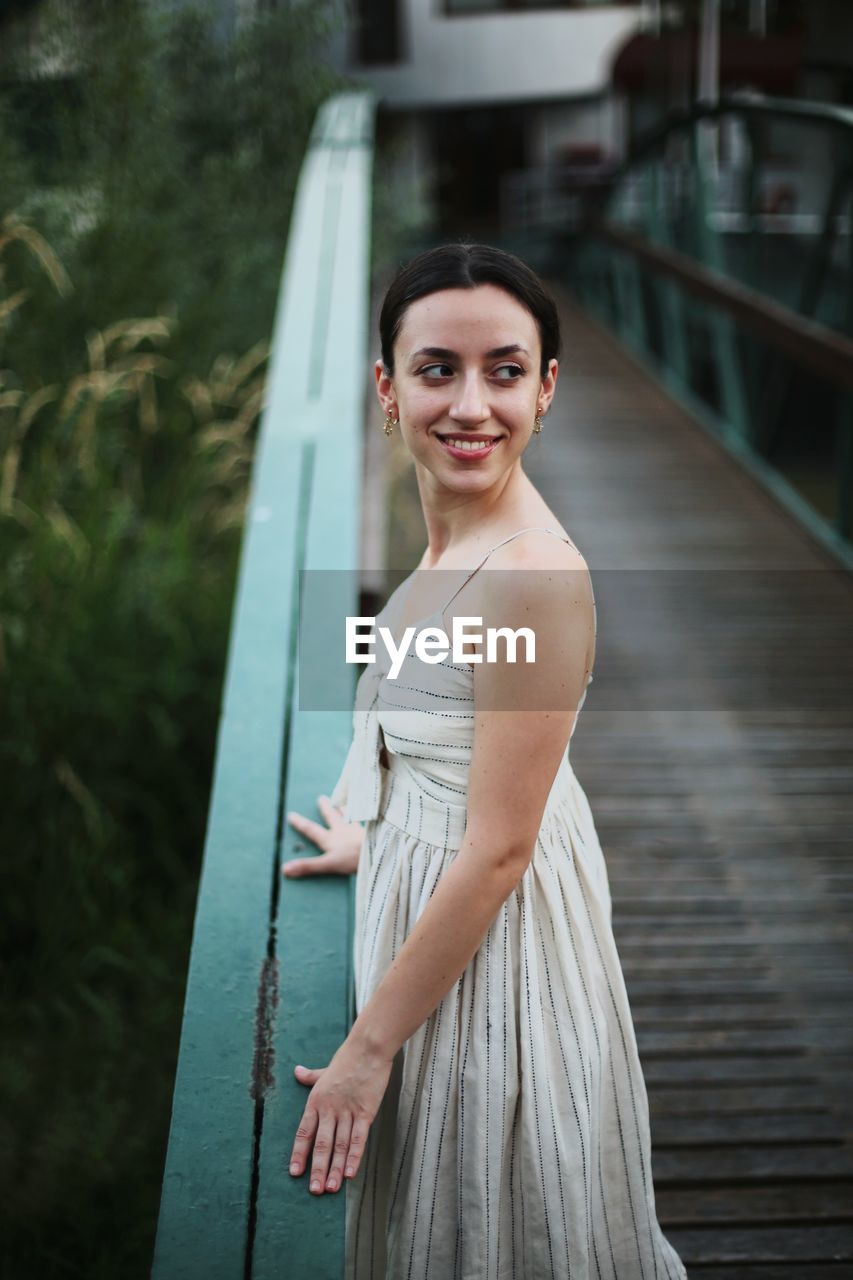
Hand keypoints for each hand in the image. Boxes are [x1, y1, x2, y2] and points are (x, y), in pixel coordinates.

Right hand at [282, 795, 363, 876]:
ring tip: (343, 803)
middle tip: (321, 798)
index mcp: (330, 839)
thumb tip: (285, 868)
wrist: (376, 851)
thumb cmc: (352, 859)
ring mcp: (357, 830)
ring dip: (345, 809)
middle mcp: (342, 831)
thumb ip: (308, 866)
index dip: (300, 823)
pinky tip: (371, 815)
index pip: (311, 830)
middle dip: (326, 808)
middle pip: (332, 817)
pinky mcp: (370, 832)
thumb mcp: (327, 865)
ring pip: (349, 816)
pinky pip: (367, 822)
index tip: (291, 815)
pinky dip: (366, 817)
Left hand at [289, 1036, 393, 1193]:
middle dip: (318, 1169)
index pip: (304, 1132)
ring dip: (336, 1168)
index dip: (299, 1154)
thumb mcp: (324, 1070)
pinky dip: (354, 1156)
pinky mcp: (366, 1112)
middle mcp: (329, 1108)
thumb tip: (296, 1072)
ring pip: (339, 1145)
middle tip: (314, 1190)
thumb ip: (310, 1076)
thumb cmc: (346, 1059)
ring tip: (331, 1188)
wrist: (368, 1049)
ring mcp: (347, 1111)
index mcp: (316, 1100)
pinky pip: (358, 1138)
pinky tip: (351, 1173)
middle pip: (322, 1144)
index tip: (295, 1173)